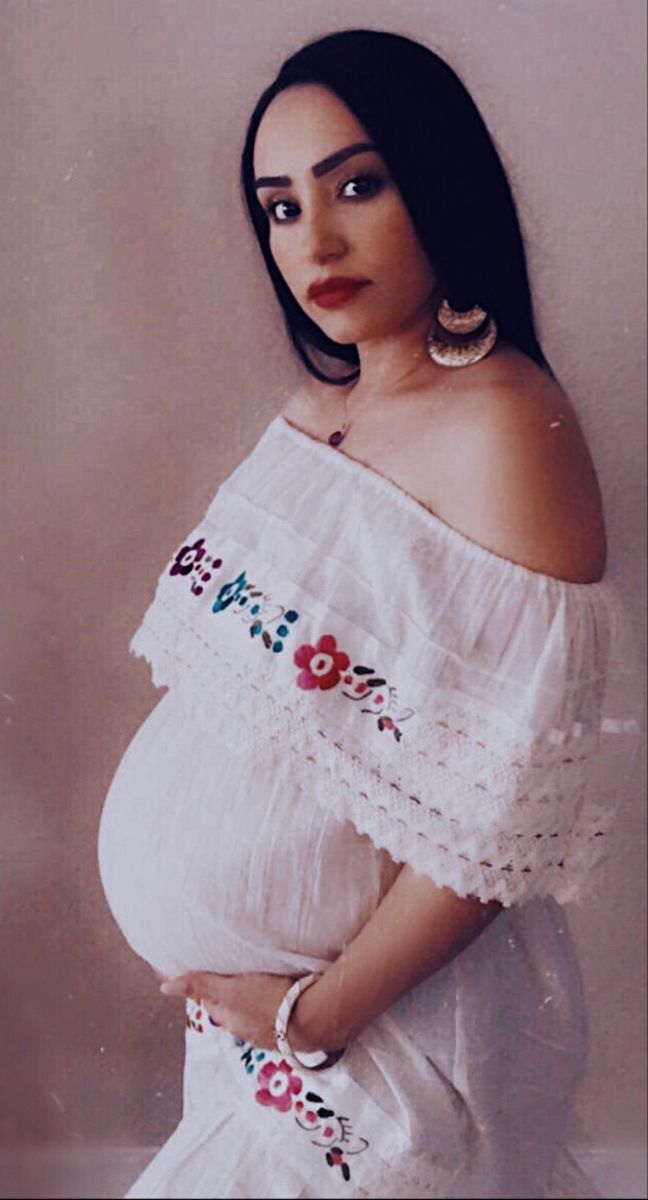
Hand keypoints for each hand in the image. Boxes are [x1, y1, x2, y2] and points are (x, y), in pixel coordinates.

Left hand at [158, 970, 297, 1048]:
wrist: (317, 1017)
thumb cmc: (271, 1002)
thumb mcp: (232, 990)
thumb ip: (201, 986)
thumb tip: (165, 987)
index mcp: (232, 1021)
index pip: (212, 1000)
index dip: (211, 981)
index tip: (214, 963)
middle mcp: (250, 1029)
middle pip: (235, 1003)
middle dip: (234, 986)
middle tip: (239, 962)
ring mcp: (274, 1028)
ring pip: (258, 1006)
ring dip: (257, 990)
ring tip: (263, 968)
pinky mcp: (295, 1021)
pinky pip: (280, 1006)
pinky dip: (278, 995)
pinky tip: (286, 982)